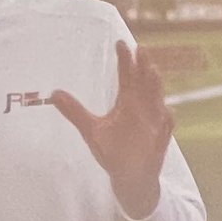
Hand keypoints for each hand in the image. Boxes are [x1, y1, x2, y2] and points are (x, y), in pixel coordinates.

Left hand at [50, 48, 173, 219]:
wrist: (128, 176)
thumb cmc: (113, 151)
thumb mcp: (91, 129)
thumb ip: (74, 111)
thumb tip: (54, 93)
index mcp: (127, 102)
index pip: (127, 76)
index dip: (125, 60)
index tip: (121, 44)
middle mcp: (142, 107)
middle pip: (144, 82)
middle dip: (143, 67)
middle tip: (140, 50)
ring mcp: (153, 122)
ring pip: (157, 100)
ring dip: (155, 87)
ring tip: (152, 72)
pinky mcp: (159, 139)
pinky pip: (165, 128)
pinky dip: (167, 120)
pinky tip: (167, 112)